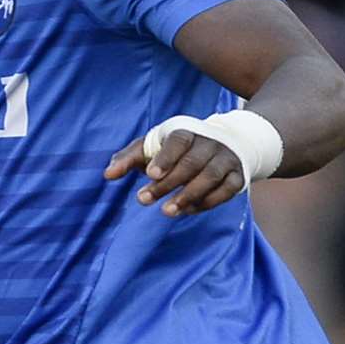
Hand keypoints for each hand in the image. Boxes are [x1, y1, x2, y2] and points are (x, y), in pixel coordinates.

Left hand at [103, 129, 244, 217]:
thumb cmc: (176, 148)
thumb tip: (107, 175)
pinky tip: (187, 210)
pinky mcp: (237, 176)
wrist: (224, 144)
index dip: (165, 157)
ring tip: (166, 211)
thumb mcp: (152, 147)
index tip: (150, 174)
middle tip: (143, 200)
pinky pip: (225, 191)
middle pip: (191, 163)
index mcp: (187, 132)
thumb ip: (129, 158)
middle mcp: (209, 143)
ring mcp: (226, 159)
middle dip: (168, 184)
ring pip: (210, 177)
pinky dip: (207, 202)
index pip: (178, 141)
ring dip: (188, 196)